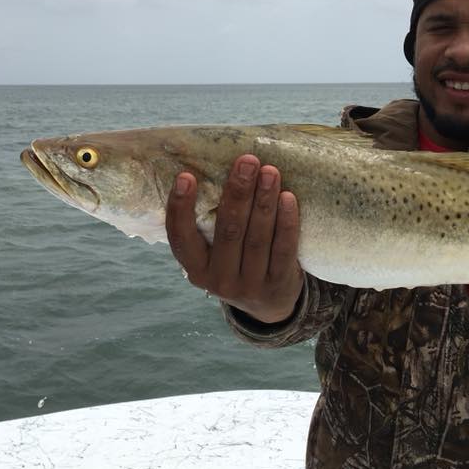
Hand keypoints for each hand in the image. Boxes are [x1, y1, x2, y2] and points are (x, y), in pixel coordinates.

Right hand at [165, 154, 304, 323]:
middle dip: (238, 193)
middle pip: (228, 232)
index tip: (186, 176)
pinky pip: (283, 249)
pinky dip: (286, 222)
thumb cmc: (236, 264)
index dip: (180, 208)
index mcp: (196, 269)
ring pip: (256, 238)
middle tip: (246, 162)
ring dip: (263, 202)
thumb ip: (209, 225)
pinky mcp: (278, 283)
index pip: (180, 238)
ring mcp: (250, 285)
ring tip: (269, 171)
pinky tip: (288, 198)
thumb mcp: (214, 255)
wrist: (269, 306)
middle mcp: (219, 280)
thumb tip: (208, 167)